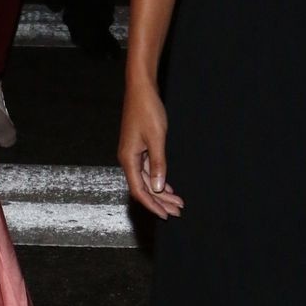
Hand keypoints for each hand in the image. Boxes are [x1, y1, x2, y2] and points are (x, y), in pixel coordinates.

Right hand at [118, 78, 183, 219]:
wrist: (141, 90)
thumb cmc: (147, 110)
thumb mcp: (156, 138)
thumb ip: (158, 164)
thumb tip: (158, 188)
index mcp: (129, 159)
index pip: (139, 190)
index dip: (152, 205)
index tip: (166, 215)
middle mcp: (128, 159)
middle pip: (143, 188)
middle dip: (160, 201)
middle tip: (178, 211)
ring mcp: (133, 154)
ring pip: (147, 180)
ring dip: (161, 192)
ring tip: (177, 202)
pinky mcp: (138, 148)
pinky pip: (148, 170)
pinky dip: (158, 179)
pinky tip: (167, 186)